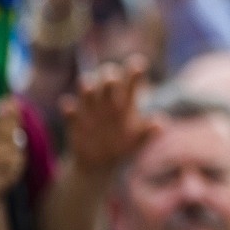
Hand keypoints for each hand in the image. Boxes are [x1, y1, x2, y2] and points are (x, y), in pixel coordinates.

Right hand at [60, 54, 158, 173]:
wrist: (98, 165)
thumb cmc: (122, 147)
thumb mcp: (137, 142)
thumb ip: (148, 133)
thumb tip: (160, 123)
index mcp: (126, 102)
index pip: (131, 82)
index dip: (134, 73)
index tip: (138, 65)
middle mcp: (108, 101)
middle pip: (108, 79)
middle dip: (109, 76)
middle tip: (112, 80)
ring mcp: (90, 109)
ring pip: (87, 89)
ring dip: (87, 88)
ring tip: (89, 88)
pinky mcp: (75, 122)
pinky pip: (69, 112)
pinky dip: (69, 110)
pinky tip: (70, 110)